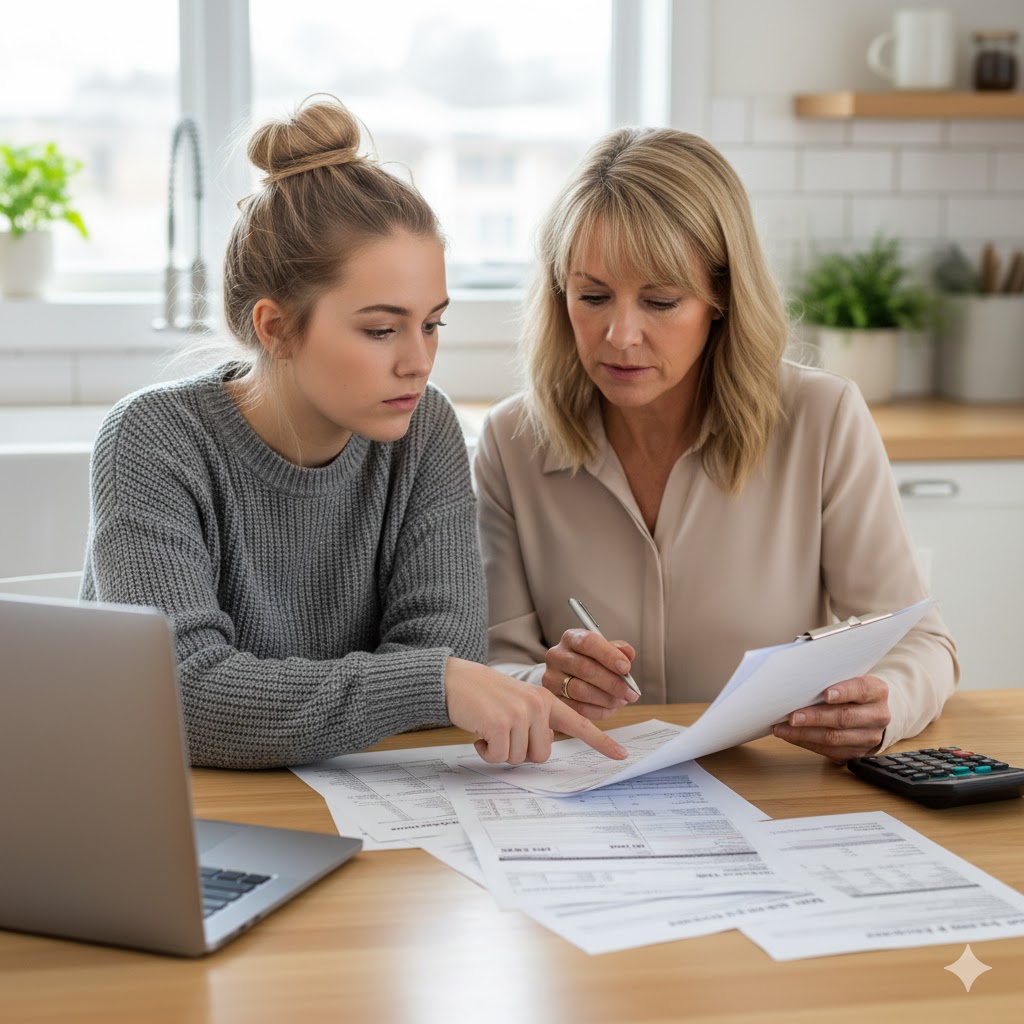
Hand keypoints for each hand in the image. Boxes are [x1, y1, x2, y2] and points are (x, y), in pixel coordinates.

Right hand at [444, 657, 628, 764]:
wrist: (455, 680)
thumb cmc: (485, 696)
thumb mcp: (518, 702)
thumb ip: (536, 722)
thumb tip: (541, 751)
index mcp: (545, 701)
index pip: (579, 724)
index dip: (600, 742)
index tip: (621, 755)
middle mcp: (538, 705)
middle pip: (542, 755)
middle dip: (519, 752)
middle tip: (503, 732)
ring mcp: (521, 714)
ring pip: (519, 758)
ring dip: (500, 751)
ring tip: (489, 727)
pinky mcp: (501, 724)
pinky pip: (499, 757)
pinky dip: (486, 751)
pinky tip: (480, 732)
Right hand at [543, 629, 639, 720]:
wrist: (567, 675)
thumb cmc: (590, 661)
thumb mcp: (604, 650)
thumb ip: (618, 649)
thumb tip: (628, 654)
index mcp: (571, 638)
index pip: (587, 642)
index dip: (608, 655)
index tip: (626, 668)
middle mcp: (556, 656)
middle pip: (584, 668)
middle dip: (612, 682)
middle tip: (630, 692)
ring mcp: (551, 678)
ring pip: (580, 690)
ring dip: (606, 698)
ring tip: (622, 700)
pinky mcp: (553, 699)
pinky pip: (577, 708)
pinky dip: (598, 710)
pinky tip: (610, 708)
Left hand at [773, 675, 890, 763]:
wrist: (871, 711)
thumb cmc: (851, 690)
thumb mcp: (848, 677)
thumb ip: (830, 678)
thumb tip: (796, 680)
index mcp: (877, 692)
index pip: (862, 690)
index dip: (843, 692)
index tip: (825, 694)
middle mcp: (877, 716)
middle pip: (844, 717)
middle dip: (815, 717)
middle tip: (792, 716)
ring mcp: (869, 737)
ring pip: (835, 738)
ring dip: (805, 734)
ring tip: (783, 728)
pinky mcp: (857, 753)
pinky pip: (830, 751)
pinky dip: (807, 743)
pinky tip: (791, 736)